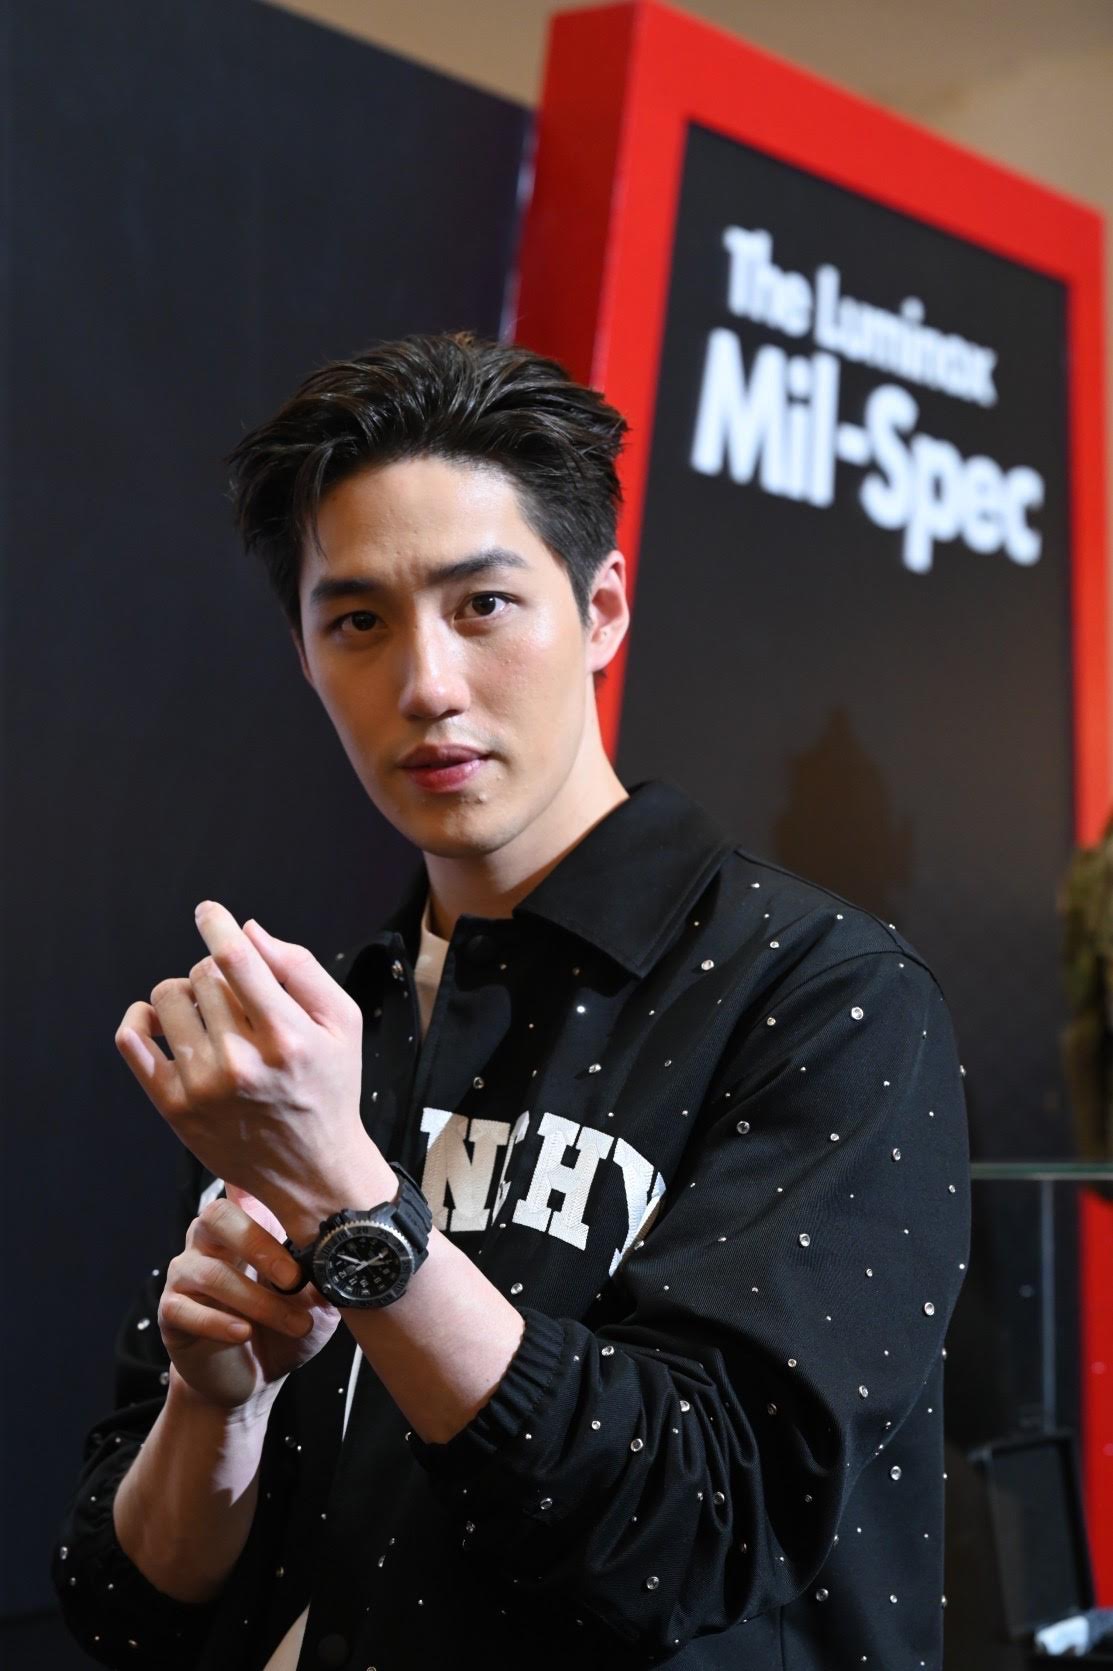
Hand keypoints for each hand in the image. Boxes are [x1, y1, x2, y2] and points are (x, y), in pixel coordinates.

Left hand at [115, 902, 385, 1233]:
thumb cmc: (330, 1088)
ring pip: (167, 998)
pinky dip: (140, 1019)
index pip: (236, 960)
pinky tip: (161, 1022)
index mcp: (287, 1036)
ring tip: (209, 1014)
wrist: (312, 1169)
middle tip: (238, 996)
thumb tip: (249, 932)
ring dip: (186, 993)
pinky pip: (132, 1040)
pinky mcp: (173, 1106)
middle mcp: (241, 1062)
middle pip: (202, 975)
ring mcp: (202, 1087)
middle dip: (217, 972)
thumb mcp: (342, 1023)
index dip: (217, 924)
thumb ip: (301, 969)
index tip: (209, 912)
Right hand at [159, 1184, 340, 1412]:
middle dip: (257, 1244)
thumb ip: (324, 1276)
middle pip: (217, 1217)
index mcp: (245, 1226)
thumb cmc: (285, 1327)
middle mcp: (209, 1242)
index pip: (243, 1189)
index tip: (287, 1191)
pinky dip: (218, 1322)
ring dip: (257, 1301)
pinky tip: (243, 1333)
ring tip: (295, 1324)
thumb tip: (339, 1260)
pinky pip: (184, 1309)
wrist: (253, 1379)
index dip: (256, 1181)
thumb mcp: (316, 1303)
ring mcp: (185, 1274)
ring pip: (209, 1272)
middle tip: (293, 1277)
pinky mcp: (171, 1311)